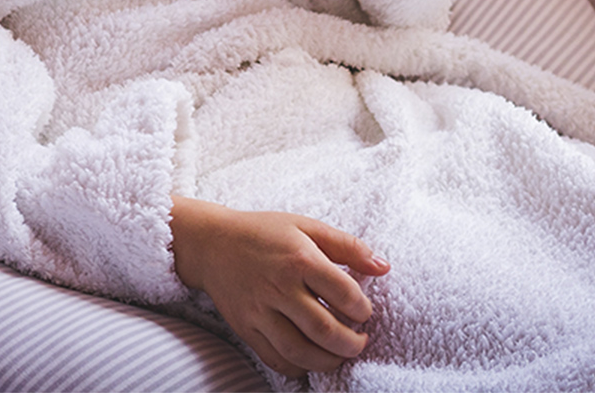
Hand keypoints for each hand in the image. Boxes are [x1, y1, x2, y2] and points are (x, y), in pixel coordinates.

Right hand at [170, 196, 388, 377]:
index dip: (363, 309)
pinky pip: (275, 358)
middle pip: (324, 329)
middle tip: (360, 341)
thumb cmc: (263, 232)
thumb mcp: (307, 226)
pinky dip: (297, 368)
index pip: (344, 294)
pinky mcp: (245, 327)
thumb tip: (383, 267)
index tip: (364, 312)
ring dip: (329, 360)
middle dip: (351, 343)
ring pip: (300, 351)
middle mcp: (279, 287)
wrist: (211, 243)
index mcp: (300, 258)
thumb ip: (347, 246)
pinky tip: (310, 360)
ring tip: (340, 354)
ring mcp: (260, 311)